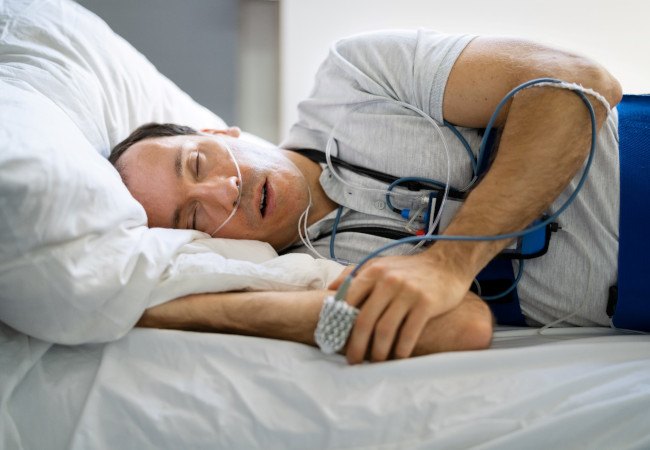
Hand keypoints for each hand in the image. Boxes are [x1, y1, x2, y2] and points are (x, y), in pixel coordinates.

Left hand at [328, 251, 471, 363]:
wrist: (448, 263)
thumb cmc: (410, 268)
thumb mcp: (380, 264)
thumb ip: (354, 274)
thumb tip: (329, 290)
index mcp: (373, 271)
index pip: (348, 301)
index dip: (339, 324)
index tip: (336, 340)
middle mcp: (388, 280)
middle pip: (364, 320)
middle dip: (356, 345)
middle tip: (353, 361)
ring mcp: (408, 292)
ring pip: (385, 330)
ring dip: (378, 352)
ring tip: (375, 362)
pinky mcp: (427, 303)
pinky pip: (409, 333)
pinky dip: (401, 350)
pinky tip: (398, 358)